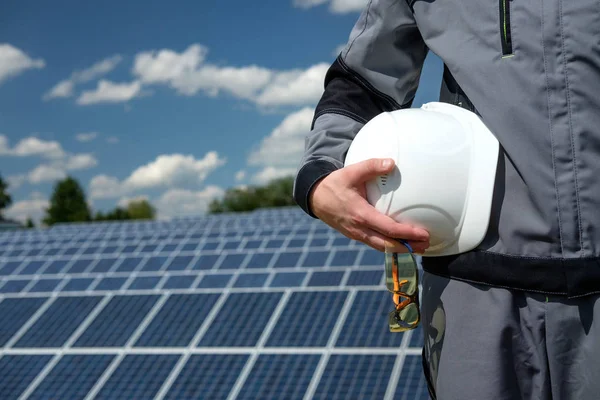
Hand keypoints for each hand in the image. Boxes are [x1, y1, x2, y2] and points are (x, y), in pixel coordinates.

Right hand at [309, 158, 429, 253]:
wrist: (315, 198)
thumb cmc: (334, 185)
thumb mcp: (350, 172)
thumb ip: (371, 166)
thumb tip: (391, 162)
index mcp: (360, 215)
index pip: (388, 229)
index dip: (407, 233)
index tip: (423, 233)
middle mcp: (359, 229)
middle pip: (388, 245)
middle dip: (409, 246)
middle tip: (427, 244)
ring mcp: (357, 235)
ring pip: (382, 248)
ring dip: (401, 248)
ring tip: (419, 247)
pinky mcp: (356, 235)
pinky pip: (376, 244)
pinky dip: (390, 246)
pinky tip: (401, 243)